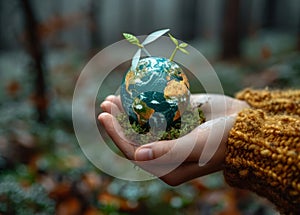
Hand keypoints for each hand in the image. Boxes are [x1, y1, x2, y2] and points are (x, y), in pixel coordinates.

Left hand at [98, 94, 248, 185]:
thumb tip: (138, 156)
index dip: (117, 134)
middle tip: (105, 103)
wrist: (245, 126)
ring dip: (126, 113)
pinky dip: (142, 106)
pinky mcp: (175, 124)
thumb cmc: (224, 140)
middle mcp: (165, 155)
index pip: (134, 152)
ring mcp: (169, 138)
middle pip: (134, 139)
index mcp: (168, 167)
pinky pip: (154, 116)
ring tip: (111, 98)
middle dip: (118, 122)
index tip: (104, 115)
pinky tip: (131, 94)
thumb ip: (169, 152)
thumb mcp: (198, 146)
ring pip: (141, 127)